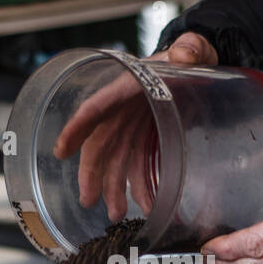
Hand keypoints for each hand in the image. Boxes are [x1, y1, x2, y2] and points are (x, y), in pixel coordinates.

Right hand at [53, 32, 216, 222]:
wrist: (201, 66)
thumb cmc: (192, 55)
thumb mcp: (195, 49)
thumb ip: (192, 49)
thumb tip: (186, 53)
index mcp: (130, 85)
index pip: (97, 106)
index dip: (77, 127)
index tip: (61, 150)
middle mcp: (125, 108)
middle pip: (101, 142)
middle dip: (92, 173)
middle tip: (89, 200)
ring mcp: (133, 126)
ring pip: (116, 160)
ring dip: (113, 188)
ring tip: (117, 215)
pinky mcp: (146, 138)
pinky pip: (137, 165)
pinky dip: (139, 187)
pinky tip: (145, 206)